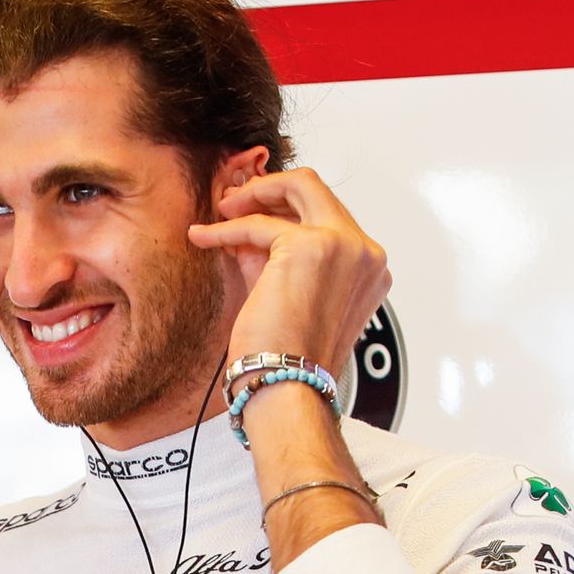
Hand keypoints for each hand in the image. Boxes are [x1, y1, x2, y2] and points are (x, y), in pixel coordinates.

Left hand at [188, 166, 390, 378]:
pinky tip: (205, 237)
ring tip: (222, 212)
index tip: (255, 212)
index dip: (286, 210)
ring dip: (251, 196)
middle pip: (317, 191)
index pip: (328, 216)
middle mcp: (364, 253)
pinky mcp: (310, 246)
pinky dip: (227, 229)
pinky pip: (258, 223)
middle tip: (237, 201)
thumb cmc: (290, 358)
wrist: (287, 387)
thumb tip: (247, 222)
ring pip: (296, 186)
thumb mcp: (287, 292)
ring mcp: (343, 246)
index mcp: (368, 269)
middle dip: (271, 189)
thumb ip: (276, 253)